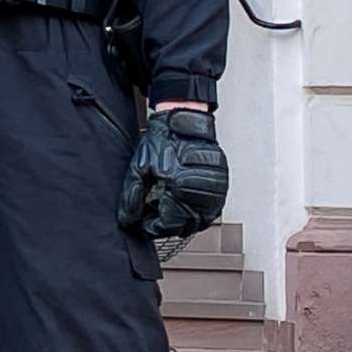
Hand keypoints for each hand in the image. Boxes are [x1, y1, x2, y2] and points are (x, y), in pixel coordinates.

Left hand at [118, 107, 228, 240]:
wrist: (184, 123)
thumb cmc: (162, 141)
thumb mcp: (138, 168)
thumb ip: (132, 197)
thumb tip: (128, 219)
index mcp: (180, 184)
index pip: (169, 224)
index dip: (154, 227)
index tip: (145, 223)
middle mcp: (201, 188)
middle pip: (186, 225)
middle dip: (168, 224)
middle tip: (155, 215)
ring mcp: (216, 188)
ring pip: (201, 221)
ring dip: (184, 220)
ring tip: (169, 208)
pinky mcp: (223, 185)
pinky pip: (213, 211)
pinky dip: (198, 213)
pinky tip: (185, 205)